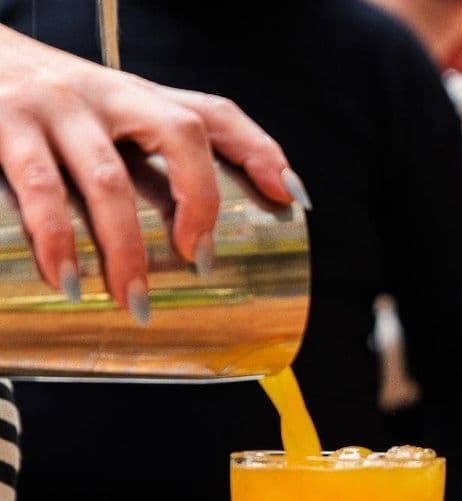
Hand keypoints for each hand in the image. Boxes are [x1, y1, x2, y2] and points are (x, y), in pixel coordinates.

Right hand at [0, 25, 308, 319]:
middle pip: (180, 134)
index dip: (261, 151)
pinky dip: (54, 239)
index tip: (290, 198)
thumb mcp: (113, 121)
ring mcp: (60, 107)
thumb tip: (207, 240)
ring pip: (109, 179)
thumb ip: (157, 163)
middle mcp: (112, 95)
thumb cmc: (50, 106)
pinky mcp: (6, 123)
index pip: (218, 112)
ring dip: (126, 249)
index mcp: (144, 98)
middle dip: (201, 204)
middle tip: (198, 261)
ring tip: (134, 300)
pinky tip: (65, 277)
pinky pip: (39, 187)